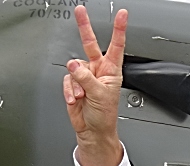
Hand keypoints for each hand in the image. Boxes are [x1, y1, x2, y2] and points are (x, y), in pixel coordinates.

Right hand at [63, 6, 127, 165]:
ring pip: (74, 68)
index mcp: (112, 71)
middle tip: (80, 11)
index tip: (123, 15)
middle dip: (84, 27)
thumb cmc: (105, 116)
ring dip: (76, 83)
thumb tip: (74, 64)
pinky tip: (75, 99)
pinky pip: (66, 80)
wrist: (93, 131)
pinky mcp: (73, 84)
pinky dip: (69, 90)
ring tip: (82, 96)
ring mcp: (85, 76)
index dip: (119, 30)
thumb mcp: (100, 95)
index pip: (116, 46)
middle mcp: (98, 71)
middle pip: (90, 44)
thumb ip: (86, 78)